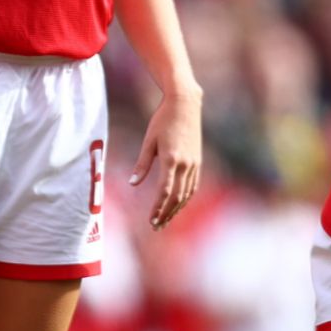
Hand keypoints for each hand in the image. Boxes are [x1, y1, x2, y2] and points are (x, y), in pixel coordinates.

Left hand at [129, 89, 201, 228]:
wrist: (185, 105)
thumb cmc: (162, 120)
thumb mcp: (149, 140)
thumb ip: (142, 163)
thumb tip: (133, 184)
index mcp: (171, 160)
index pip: (164, 191)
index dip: (158, 208)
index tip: (151, 220)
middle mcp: (185, 164)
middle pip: (177, 197)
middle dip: (166, 213)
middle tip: (156, 226)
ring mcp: (194, 163)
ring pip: (187, 193)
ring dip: (176, 209)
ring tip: (165, 219)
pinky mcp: (197, 160)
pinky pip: (192, 185)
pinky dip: (185, 197)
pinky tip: (178, 204)